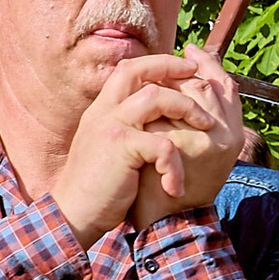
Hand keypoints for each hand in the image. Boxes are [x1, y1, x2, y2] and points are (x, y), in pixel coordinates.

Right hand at [55, 53, 244, 243]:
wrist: (72, 215)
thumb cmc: (97, 188)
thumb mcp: (109, 149)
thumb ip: (126, 128)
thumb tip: (158, 116)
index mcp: (102, 111)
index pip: (128, 70)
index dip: (157, 64)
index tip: (184, 67)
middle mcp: (103, 113)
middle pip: (137, 71)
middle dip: (171, 67)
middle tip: (198, 75)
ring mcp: (110, 127)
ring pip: (155, 97)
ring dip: (187, 108)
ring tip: (206, 127)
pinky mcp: (120, 148)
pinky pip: (162, 145)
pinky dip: (174, 165)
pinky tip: (175, 185)